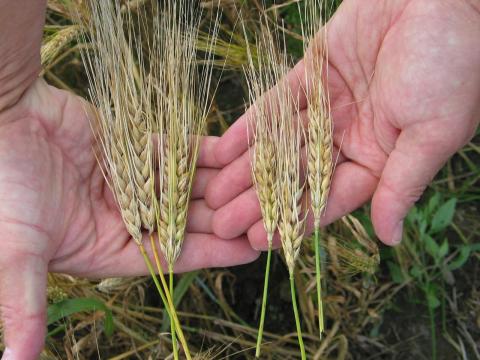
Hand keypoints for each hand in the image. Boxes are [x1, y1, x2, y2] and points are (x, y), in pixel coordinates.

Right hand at [0, 79, 258, 358]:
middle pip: (189, 220)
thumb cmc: (3, 186)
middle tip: (270, 212)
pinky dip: (204, 151)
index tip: (252, 251)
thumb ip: (24, 304)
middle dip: (226, 217)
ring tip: (263, 179)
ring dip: (223, 183)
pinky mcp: (136, 145)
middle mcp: (128, 216)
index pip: (173, 255)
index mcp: (108, 247)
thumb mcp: (18, 250)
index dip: (212, 254)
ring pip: (189, 184)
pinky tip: (236, 149)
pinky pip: (178, 151)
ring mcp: (135, 179)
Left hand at [205, 0, 479, 249]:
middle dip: (259, 200)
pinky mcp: (312, 73)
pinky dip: (250, 125)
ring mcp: (327, 106)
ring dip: (246, 168)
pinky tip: (222, 148)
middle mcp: (348, 137)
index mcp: (378, 159)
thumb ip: (402, 185)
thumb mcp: (432, 135)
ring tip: (213, 192)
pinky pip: (275, 103)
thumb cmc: (453, 67)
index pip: (329, 198)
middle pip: (296, 175)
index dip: (295, 220)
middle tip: (222, 222)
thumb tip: (390, 239)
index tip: (260, 240)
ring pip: (279, 143)